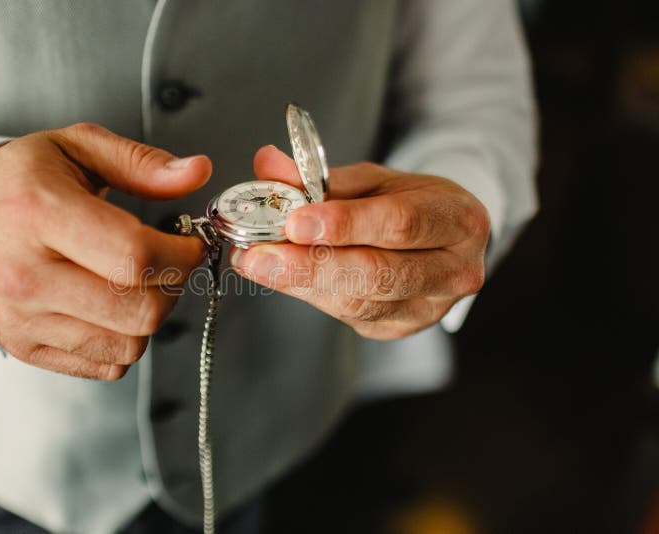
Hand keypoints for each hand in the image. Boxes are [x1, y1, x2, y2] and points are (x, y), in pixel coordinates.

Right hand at [0, 123, 210, 378]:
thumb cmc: (16, 183)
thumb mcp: (77, 147)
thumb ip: (141, 163)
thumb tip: (196, 172)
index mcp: (36, 213)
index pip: (134, 256)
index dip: (182, 255)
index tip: (191, 244)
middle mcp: (24, 274)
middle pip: (139, 310)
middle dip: (173, 287)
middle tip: (170, 263)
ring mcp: (22, 319)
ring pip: (128, 345)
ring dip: (150, 315)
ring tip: (137, 282)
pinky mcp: (25, 347)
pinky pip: (105, 365)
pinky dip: (123, 340)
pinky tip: (110, 306)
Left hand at [230, 145, 489, 339]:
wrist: (440, 241)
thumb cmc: (410, 204)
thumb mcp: (374, 180)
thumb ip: (322, 177)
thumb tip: (268, 164)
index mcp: (457, 220)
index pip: (401, 223)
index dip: (346, 224)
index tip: (296, 222)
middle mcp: (453, 271)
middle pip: (378, 274)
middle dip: (311, 265)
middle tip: (260, 254)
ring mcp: (427, 308)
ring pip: (358, 303)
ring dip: (300, 283)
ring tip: (256, 262)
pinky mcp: (397, 329)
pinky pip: (348, 316)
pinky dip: (308, 294)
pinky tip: (279, 276)